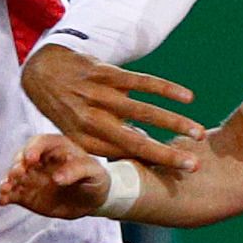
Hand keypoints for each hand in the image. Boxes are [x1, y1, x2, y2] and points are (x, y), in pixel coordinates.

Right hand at [0, 130, 112, 218]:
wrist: (93, 201)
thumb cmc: (95, 180)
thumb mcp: (94, 173)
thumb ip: (78, 171)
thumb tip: (57, 178)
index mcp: (57, 148)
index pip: (41, 142)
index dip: (33, 148)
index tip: (31, 158)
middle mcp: (40, 161)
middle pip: (22, 158)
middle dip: (17, 164)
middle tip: (18, 173)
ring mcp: (31, 177)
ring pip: (14, 176)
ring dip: (7, 181)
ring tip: (5, 189)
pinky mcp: (26, 194)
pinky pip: (13, 193)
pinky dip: (6, 196)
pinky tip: (2, 201)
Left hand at [19, 42, 203, 171]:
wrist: (43, 71)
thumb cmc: (70, 109)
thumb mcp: (79, 134)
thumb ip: (108, 145)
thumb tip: (144, 157)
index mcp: (84, 140)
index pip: (125, 157)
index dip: (154, 164)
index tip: (183, 172)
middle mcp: (90, 120)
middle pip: (135, 141)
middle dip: (167, 155)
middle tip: (194, 166)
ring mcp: (98, 95)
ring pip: (142, 111)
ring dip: (174, 122)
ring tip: (199, 133)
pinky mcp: (106, 73)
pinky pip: (141, 81)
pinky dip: (166, 89)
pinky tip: (188, 97)